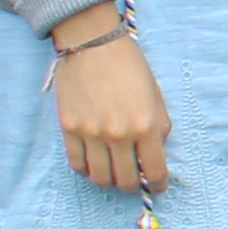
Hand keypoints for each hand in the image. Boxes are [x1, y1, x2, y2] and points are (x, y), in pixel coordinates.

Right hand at [54, 31, 171, 195]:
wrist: (92, 43)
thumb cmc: (129, 65)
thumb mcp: (155, 95)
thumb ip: (159, 127)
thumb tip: (155, 153)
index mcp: (146, 125)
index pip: (154, 171)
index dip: (158, 184)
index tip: (157, 185)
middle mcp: (119, 134)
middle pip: (125, 181)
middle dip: (132, 185)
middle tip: (133, 178)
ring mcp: (91, 133)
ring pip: (100, 178)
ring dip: (109, 180)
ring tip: (113, 171)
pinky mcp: (69, 128)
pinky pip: (77, 164)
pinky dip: (87, 168)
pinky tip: (94, 161)